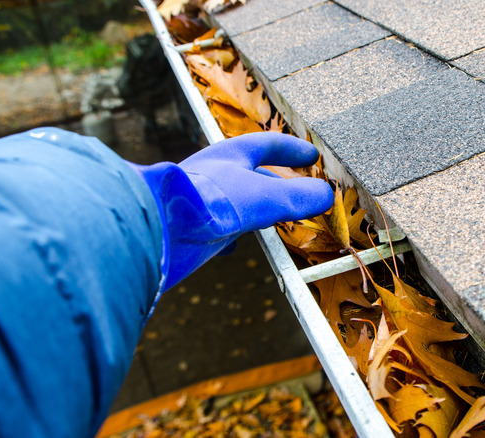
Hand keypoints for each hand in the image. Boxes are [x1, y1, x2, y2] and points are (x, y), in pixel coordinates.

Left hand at [130, 132, 332, 290]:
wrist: (157, 229)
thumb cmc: (208, 201)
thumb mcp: (265, 197)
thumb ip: (297, 196)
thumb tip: (327, 195)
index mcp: (230, 155)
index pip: (267, 144)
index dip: (292, 149)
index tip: (312, 155)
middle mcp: (215, 175)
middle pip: (252, 173)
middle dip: (277, 182)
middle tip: (299, 191)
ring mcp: (202, 201)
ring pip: (236, 202)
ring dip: (257, 209)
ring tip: (274, 219)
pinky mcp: (191, 227)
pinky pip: (217, 227)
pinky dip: (232, 233)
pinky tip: (234, 245)